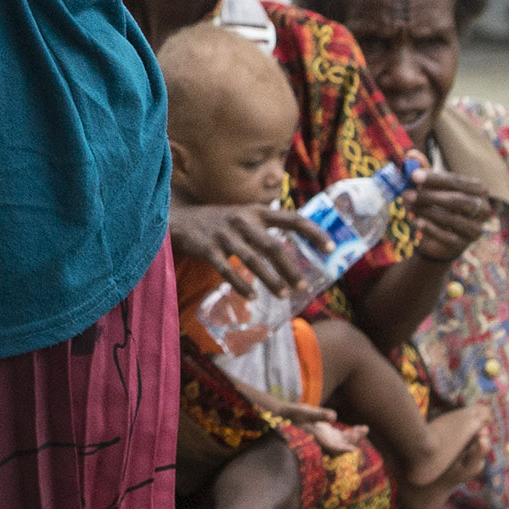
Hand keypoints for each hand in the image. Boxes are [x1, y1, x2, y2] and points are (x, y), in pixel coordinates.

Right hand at [169, 200, 327, 299]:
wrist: (178, 220)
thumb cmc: (219, 222)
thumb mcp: (243, 216)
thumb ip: (266, 226)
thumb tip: (298, 244)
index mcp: (255, 212)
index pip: (292, 218)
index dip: (313, 232)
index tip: (330, 248)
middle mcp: (241, 221)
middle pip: (273, 246)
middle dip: (290, 268)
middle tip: (303, 287)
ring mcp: (223, 235)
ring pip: (252, 260)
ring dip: (270, 279)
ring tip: (283, 295)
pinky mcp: (207, 248)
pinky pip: (226, 269)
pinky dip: (240, 284)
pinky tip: (250, 297)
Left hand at [410, 173, 495, 263]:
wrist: (436, 238)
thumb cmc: (436, 205)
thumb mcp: (429, 187)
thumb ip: (422, 170)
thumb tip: (411, 154)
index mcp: (477, 189)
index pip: (456, 182)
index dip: (434, 178)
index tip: (413, 176)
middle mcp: (483, 208)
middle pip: (457, 200)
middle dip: (429, 196)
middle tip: (407, 194)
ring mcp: (476, 228)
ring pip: (453, 219)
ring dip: (427, 212)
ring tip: (408, 207)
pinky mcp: (464, 244)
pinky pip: (447, 236)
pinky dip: (430, 228)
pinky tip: (417, 222)